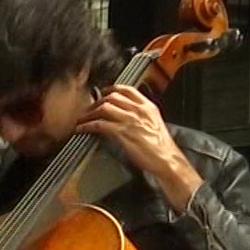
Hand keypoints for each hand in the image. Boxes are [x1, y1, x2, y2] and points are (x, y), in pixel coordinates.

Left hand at [76, 84, 202, 210]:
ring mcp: (130, 120)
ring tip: (82, 119)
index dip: (111, 89)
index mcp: (148, 106)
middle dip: (96, 102)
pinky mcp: (123, 133)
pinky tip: (82, 129)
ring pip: (104, 108)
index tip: (102, 92)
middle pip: (112, 97)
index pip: (127, 89)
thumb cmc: (161, 147)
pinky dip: (87, 126)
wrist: (167, 160)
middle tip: (88, 109)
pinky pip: (99, 124)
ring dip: (89, 113)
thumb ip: (142, 115)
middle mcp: (138, 110)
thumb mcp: (154, 124)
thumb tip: (126, 114)